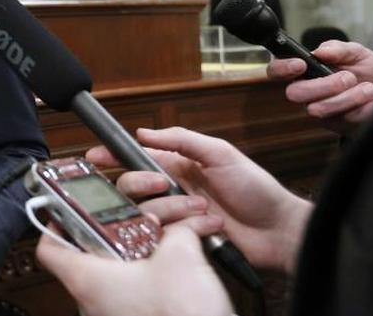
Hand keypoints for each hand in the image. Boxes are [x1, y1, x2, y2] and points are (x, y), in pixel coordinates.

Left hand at [36, 225, 231, 315]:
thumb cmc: (181, 315)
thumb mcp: (181, 257)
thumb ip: (177, 231)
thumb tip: (181, 226)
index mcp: (87, 278)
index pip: (50, 248)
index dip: (57, 222)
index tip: (73, 206)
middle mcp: (94, 298)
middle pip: (97, 249)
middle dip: (129, 224)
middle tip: (150, 211)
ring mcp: (116, 310)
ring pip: (127, 265)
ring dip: (156, 243)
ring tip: (186, 228)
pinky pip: (143, 284)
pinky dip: (162, 266)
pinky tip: (190, 254)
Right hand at [87, 127, 311, 274]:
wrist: (279, 230)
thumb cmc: (256, 189)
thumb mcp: (221, 153)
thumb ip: (182, 139)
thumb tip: (143, 132)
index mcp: (177, 166)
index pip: (135, 158)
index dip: (111, 156)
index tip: (93, 156)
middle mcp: (171, 191)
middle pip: (130, 186)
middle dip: (140, 183)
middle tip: (161, 185)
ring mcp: (174, 217)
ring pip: (144, 211)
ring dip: (171, 209)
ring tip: (202, 210)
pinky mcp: (179, 241)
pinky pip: (158, 235)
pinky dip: (177, 230)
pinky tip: (199, 228)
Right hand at [267, 40, 372, 128]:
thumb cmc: (364, 70)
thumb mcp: (355, 52)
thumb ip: (338, 48)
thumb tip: (321, 51)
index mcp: (303, 71)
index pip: (276, 71)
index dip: (282, 68)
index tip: (300, 64)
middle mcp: (305, 92)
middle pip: (294, 93)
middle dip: (323, 85)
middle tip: (348, 77)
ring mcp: (318, 109)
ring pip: (318, 109)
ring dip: (347, 97)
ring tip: (368, 88)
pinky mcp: (334, 124)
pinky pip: (342, 119)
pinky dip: (362, 108)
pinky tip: (370, 101)